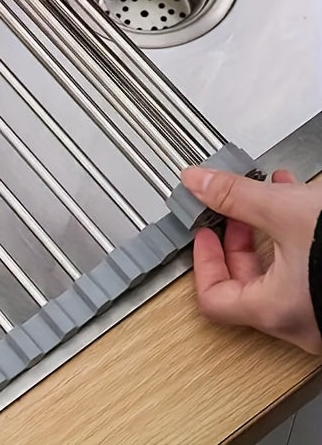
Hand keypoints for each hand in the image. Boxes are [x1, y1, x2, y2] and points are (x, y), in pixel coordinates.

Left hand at [180, 166, 321, 352]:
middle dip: (239, 238)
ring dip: (270, 232)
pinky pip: (308, 276)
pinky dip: (299, 242)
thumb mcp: (285, 212)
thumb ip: (234, 197)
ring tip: (274, 196)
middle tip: (236, 212)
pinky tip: (306, 206)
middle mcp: (301, 324)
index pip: (214, 299)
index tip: (205, 233)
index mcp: (276, 310)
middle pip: (246, 285)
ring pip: (280, 277)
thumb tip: (199, 183)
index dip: (203, 261)